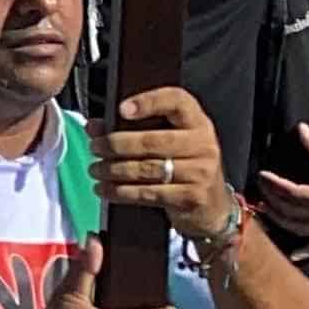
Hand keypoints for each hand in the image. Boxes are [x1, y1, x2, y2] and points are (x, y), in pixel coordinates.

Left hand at [91, 87, 235, 241]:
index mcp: (197, 122)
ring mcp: (201, 172)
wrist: (213, 206)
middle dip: (116, 144)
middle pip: (152, 140)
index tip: (121, 108)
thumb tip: (94, 127)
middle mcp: (203, 144)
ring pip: (147, 168)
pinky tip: (105, 189)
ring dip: (113, 170)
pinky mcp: (192, 197)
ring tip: (96, 169)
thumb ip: (132, 128)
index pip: (176, 101)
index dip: (148, 102)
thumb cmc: (184, 166)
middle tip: (96, 147)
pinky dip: (121, 191)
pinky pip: (149, 193)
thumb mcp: (167, 141)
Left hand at [254, 121, 308, 243]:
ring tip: (262, 205)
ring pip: (298, 228)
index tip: (263, 174)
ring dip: (278, 218)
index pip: (298, 193)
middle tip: (259, 184)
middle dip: (273, 197)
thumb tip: (301, 128)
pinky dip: (304, 253)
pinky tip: (290, 257)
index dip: (278, 185)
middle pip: (293, 210)